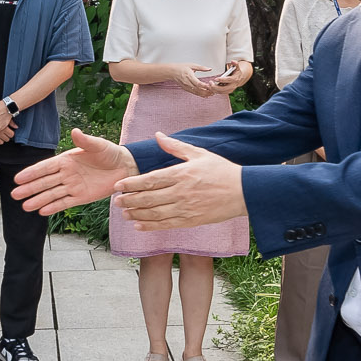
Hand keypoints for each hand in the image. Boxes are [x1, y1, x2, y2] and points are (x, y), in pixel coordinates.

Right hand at [11, 128, 135, 214]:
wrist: (124, 167)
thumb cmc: (109, 153)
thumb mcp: (98, 145)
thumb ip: (85, 140)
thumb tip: (75, 131)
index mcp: (66, 160)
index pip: (45, 167)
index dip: (31, 173)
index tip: (18, 178)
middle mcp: (66, 174)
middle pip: (44, 183)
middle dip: (29, 189)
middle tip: (14, 195)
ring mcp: (72, 186)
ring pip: (52, 194)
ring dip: (38, 200)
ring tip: (25, 207)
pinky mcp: (81, 197)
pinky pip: (65, 203)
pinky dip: (53, 207)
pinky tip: (42, 211)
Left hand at [115, 133, 245, 227]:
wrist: (243, 192)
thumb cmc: (221, 170)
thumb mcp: (199, 153)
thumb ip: (175, 146)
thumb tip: (158, 135)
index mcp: (181, 174)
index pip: (150, 180)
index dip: (131, 184)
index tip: (118, 186)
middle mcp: (180, 192)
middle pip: (148, 198)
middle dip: (130, 200)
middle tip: (116, 201)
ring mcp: (185, 208)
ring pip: (154, 213)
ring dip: (136, 214)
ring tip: (124, 213)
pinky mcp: (191, 220)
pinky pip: (166, 225)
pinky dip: (150, 226)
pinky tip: (138, 225)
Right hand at [172, 64, 218, 96]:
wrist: (172, 72)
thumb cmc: (181, 68)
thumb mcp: (192, 65)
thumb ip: (201, 67)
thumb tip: (209, 68)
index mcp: (189, 76)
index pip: (198, 83)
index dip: (205, 86)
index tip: (210, 85)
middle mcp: (187, 83)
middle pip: (198, 89)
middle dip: (206, 91)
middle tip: (213, 91)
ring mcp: (186, 87)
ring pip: (196, 92)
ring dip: (204, 94)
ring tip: (211, 94)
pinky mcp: (186, 89)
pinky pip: (194, 93)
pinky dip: (200, 94)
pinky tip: (205, 95)